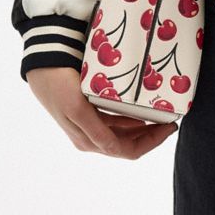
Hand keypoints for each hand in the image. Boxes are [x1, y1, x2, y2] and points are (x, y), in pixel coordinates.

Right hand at [26, 66, 178, 158]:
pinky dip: (132, 118)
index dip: (152, 142)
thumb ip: (97, 132)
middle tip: (171, 118)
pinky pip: (116, 120)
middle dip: (151, 135)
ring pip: (124, 132)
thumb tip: (117, 150)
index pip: (128, 150)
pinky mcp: (89, 110)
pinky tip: (142, 108)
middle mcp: (90, 136)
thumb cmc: (59, 86)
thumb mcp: (78, 110)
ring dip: (144, 127)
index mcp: (89, 140)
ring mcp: (90, 124)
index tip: (171, 127)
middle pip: (128, 144)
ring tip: (162, 112)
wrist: (43, 64)